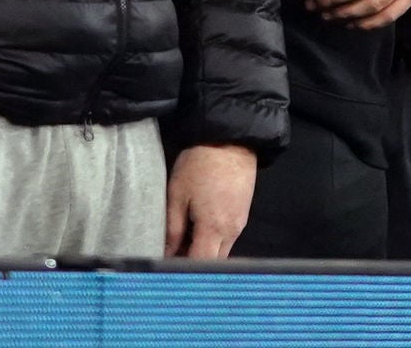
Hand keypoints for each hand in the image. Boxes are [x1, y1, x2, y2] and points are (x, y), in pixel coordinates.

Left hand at [162, 143, 255, 257]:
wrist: (231, 139)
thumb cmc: (199, 165)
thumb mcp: (177, 195)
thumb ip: (172, 230)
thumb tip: (167, 255)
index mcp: (213, 229)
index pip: (200, 265)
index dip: (183, 271)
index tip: (167, 268)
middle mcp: (231, 232)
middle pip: (213, 262)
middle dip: (194, 263)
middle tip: (173, 254)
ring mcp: (240, 224)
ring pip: (222, 251)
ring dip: (204, 252)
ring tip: (184, 240)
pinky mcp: (244, 214)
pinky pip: (228, 238)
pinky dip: (214, 240)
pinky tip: (199, 227)